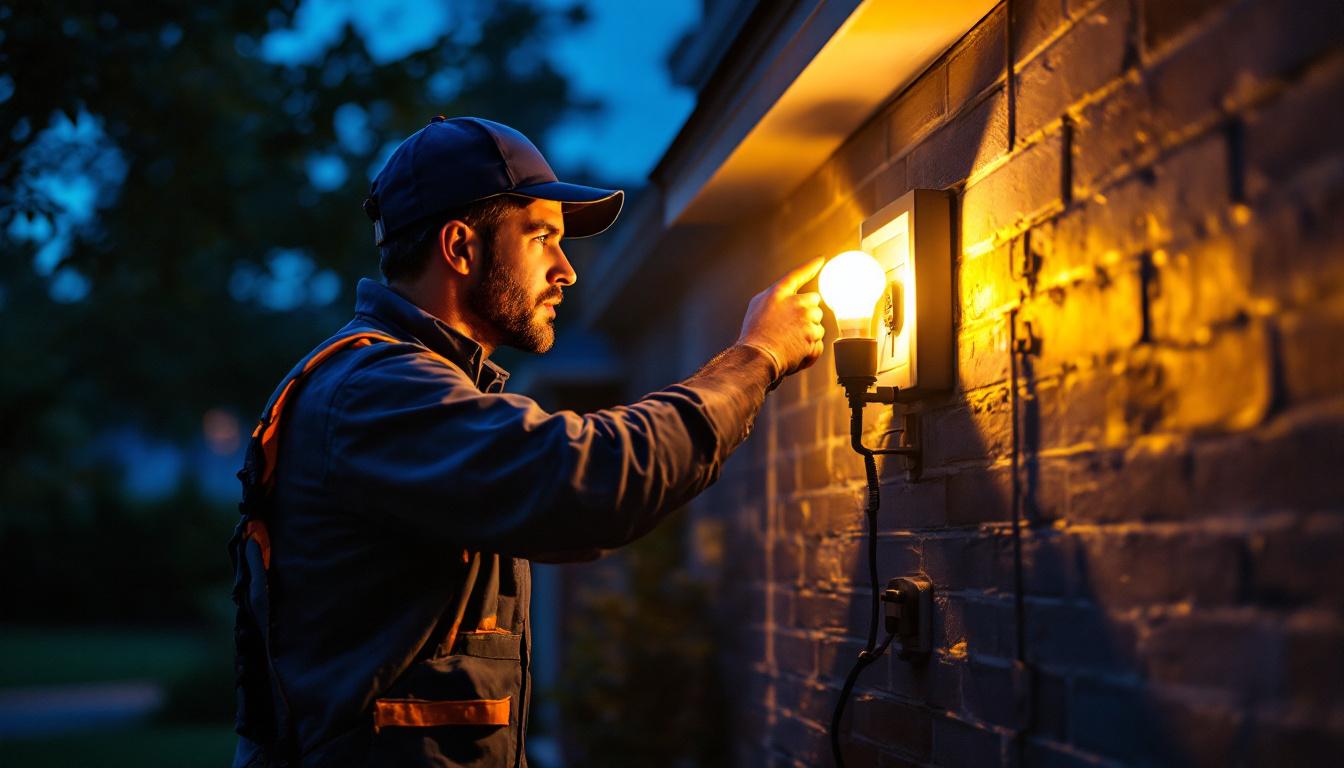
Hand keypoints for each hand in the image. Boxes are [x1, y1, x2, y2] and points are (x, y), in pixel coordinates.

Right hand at [737, 257, 825, 378]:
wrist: (757, 356)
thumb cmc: (754, 335)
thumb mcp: (757, 306)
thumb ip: (776, 297)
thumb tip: (789, 297)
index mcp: (779, 293)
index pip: (797, 275)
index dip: (810, 266)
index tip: (820, 260)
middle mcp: (796, 303)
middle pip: (814, 302)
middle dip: (807, 313)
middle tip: (791, 327)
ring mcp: (806, 319)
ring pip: (818, 324)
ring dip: (809, 333)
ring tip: (790, 342)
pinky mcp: (813, 337)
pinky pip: (818, 343)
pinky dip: (810, 350)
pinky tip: (796, 352)